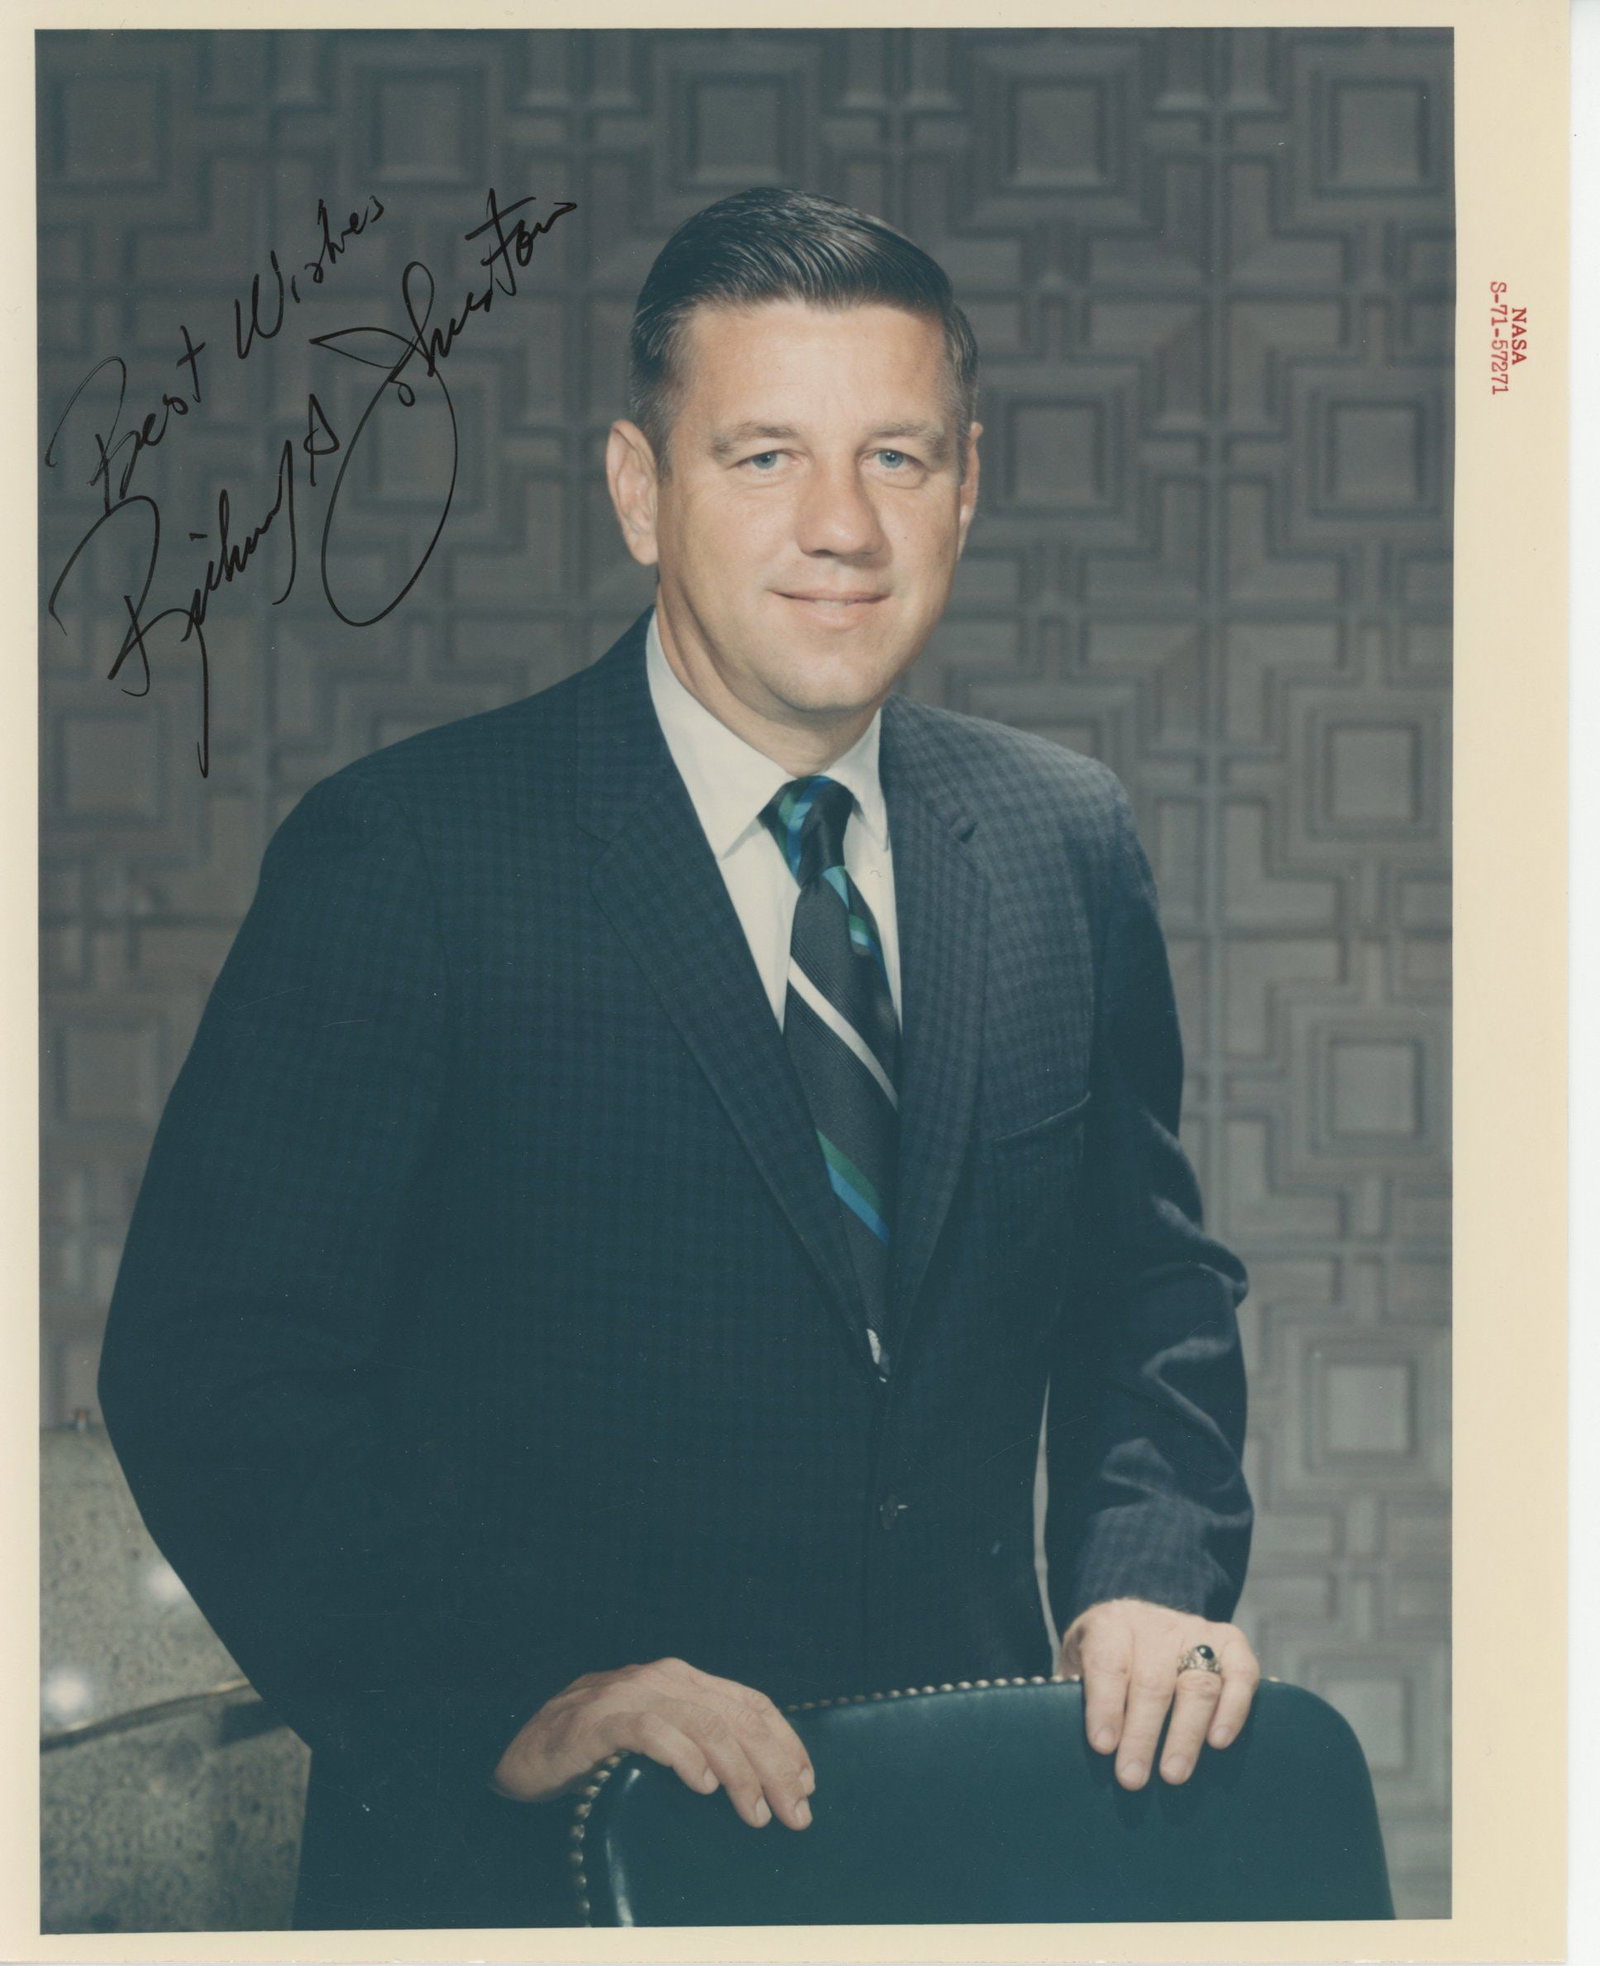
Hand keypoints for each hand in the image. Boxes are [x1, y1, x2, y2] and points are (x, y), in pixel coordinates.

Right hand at [490, 1656, 813, 1829]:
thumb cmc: (598, 1752)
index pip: (751, 1704)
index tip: (809, 1784)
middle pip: (736, 1718)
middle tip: (795, 1813)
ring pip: (704, 1724)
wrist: (523, 1752)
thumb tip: (763, 1782)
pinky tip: (702, 1786)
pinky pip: (652, 1732)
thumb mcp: (657, 1739)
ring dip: (738, 1772)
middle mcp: (663, 1679)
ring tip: (755, 1813)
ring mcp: (630, 1695)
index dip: (786, 1742)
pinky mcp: (599, 1721)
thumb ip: (699, 1742)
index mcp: (684, 1680)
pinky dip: (683, 1756)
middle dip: (774, 1766)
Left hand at [1058, 1598, 1258, 1791]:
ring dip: (1185, 1734)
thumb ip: (1074, 1695)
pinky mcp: (1231, 1641)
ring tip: (1173, 1775)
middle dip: (1142, 1734)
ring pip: (1196, 1683)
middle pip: (1152, 1681)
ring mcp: (1196, 1630)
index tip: (1102, 1746)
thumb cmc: (1105, 1660)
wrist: (1139, 1621)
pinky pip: (1241, 1673)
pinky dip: (1233, 1708)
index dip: (1106, 1705)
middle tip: (1132, 1778)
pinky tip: (1218, 1742)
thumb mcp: (1078, 1665)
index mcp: (1110, 1624)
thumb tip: (1071, 1745)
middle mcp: (1155, 1624)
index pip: (1109, 1662)